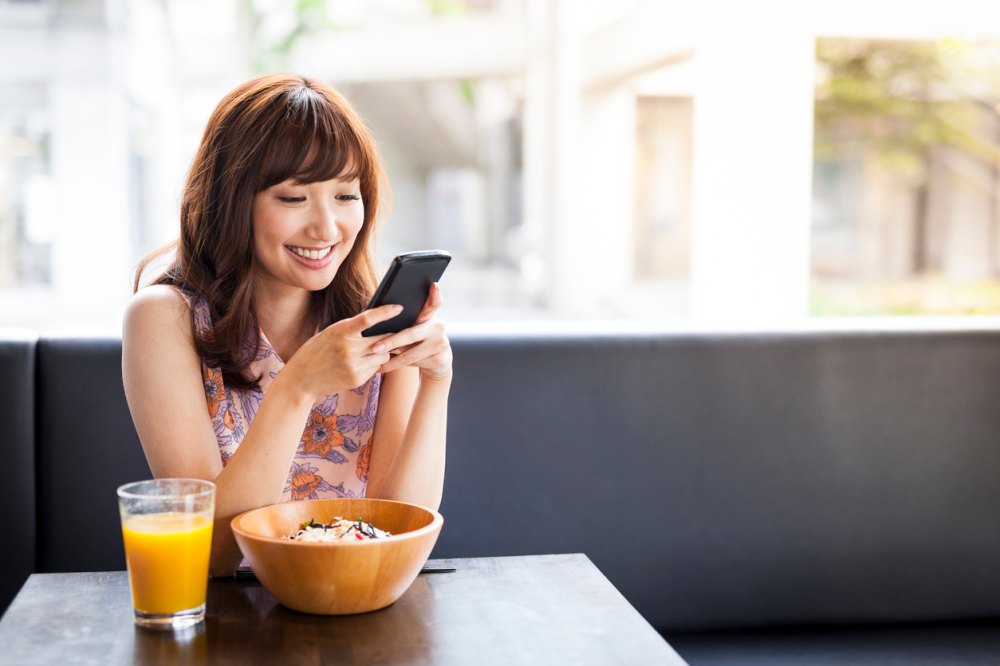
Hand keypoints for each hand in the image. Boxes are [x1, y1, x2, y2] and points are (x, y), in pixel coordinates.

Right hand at [282, 304, 399, 399]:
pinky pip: (375, 368)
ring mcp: (353, 366)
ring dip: (382, 351)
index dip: (386, 312)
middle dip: (390, 335)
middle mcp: (348, 349)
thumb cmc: (315, 352)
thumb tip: (377, 322)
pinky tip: (361, 363)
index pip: (368, 318)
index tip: (399, 308)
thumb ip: (350, 329)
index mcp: (339, 332)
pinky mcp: (357, 379)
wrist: (300, 380)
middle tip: (396, 331)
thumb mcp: (329, 334)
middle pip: (382, 339)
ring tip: (371, 349)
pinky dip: (373, 364)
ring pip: (383, 355)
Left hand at [370, 283, 451, 378]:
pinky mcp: (439, 359)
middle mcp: (438, 327)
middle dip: (391, 342)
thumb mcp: (414, 327)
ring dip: (391, 359)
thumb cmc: (418, 339)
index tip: (434, 285)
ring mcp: (441, 343)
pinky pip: (413, 363)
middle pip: (411, 334)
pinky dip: (397, 365)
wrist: (438, 361)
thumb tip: (377, 315)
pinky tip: (384, 367)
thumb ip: (405, 320)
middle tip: (374, 347)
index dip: (435, 294)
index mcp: (430, 316)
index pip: (434, 302)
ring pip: (410, 353)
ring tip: (376, 362)